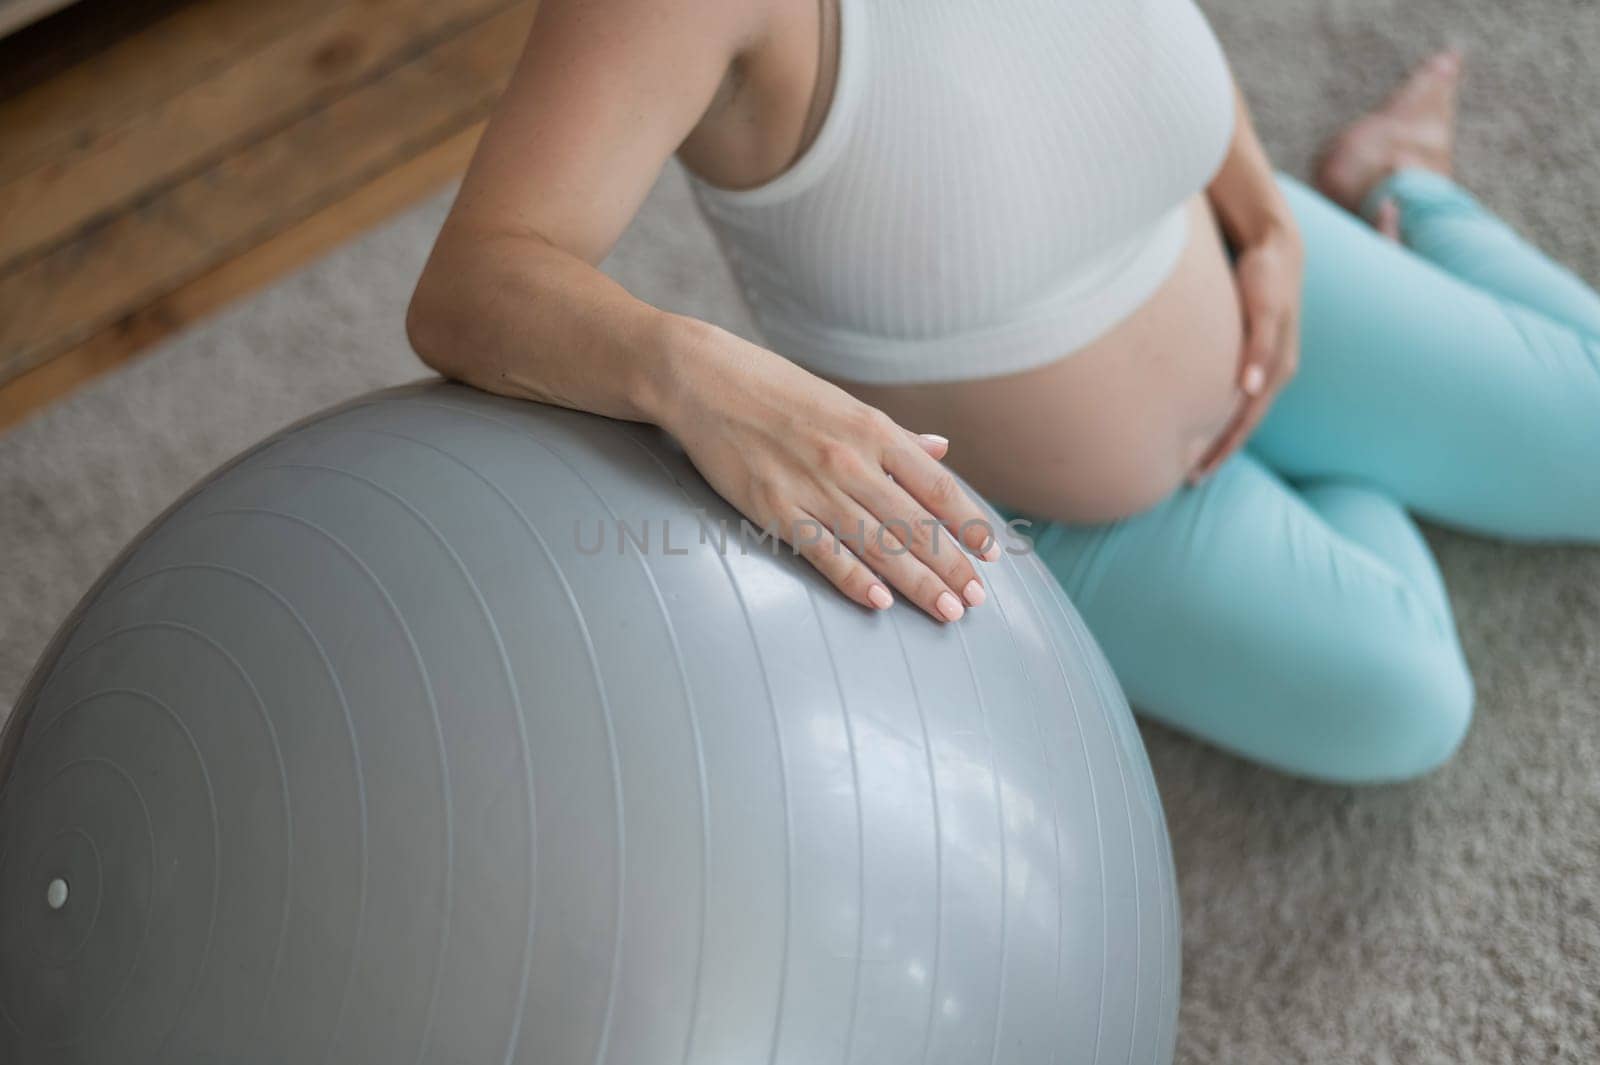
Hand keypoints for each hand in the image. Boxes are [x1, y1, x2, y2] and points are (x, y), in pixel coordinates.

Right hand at [659, 321, 999, 621]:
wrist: (703, 379)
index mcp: (873, 430)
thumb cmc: (776, 389)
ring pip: (878, 545)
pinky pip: (823, 552)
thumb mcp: (843, 403)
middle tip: (975, 601)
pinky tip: (881, 603)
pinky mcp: (774, 508)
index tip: (991, 554)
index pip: (937, 486)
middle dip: (951, 566)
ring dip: (917, 583)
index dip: (968, 523)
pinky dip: (854, 579)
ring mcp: (812, 487)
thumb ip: (895, 436)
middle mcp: (851, 460)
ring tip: (947, 612)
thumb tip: (942, 450)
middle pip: (915, 524)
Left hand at [1189, 222, 1303, 483]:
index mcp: (1277, 368)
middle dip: (1218, 451)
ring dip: (1219, 436)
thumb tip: (1250, 388)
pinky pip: (1236, 394)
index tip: (1197, 472)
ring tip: (1194, 458)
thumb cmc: (1265, 275)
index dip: (1222, 448)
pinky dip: (1220, 413)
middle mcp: (1274, 373)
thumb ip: (1260, 345)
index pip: (1246, 421)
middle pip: (1243, 424)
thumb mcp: (1264, 307)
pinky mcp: (1254, 354)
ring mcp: (1265, 365)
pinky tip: (1201, 419)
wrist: (1275, 248)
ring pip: (1239, 412)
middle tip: (1189, 478)